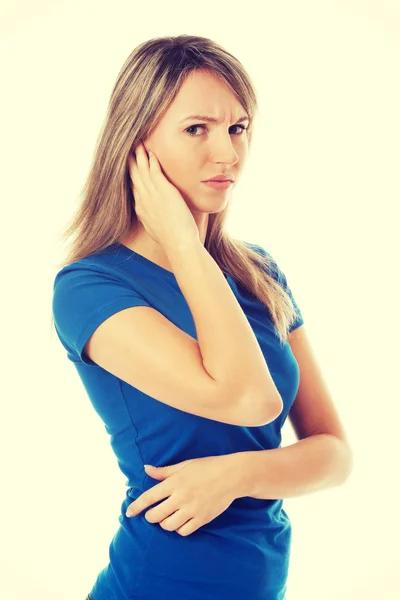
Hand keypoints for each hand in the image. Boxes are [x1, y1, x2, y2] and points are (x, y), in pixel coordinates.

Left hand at [126, 454, 240, 535]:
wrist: (231, 476)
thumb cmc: (207, 467)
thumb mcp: (184, 465)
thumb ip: (164, 471)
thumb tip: (146, 469)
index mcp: (174, 482)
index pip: (149, 497)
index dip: (136, 506)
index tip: (128, 513)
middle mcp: (181, 497)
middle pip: (156, 516)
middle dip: (150, 517)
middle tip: (153, 513)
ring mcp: (192, 509)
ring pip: (168, 526)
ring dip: (164, 523)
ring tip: (167, 517)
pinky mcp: (202, 518)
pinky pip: (184, 531)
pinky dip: (179, 529)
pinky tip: (180, 522)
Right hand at [127, 141, 199, 246]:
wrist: (178, 243)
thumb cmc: (171, 240)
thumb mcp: (156, 230)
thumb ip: (153, 220)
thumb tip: (154, 219)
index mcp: (141, 209)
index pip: (133, 186)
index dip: (130, 174)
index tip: (128, 165)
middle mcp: (143, 199)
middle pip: (133, 175)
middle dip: (129, 160)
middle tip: (126, 148)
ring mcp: (152, 194)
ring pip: (141, 170)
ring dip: (138, 155)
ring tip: (137, 143)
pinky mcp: (163, 190)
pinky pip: (154, 170)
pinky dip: (151, 159)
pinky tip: (150, 151)